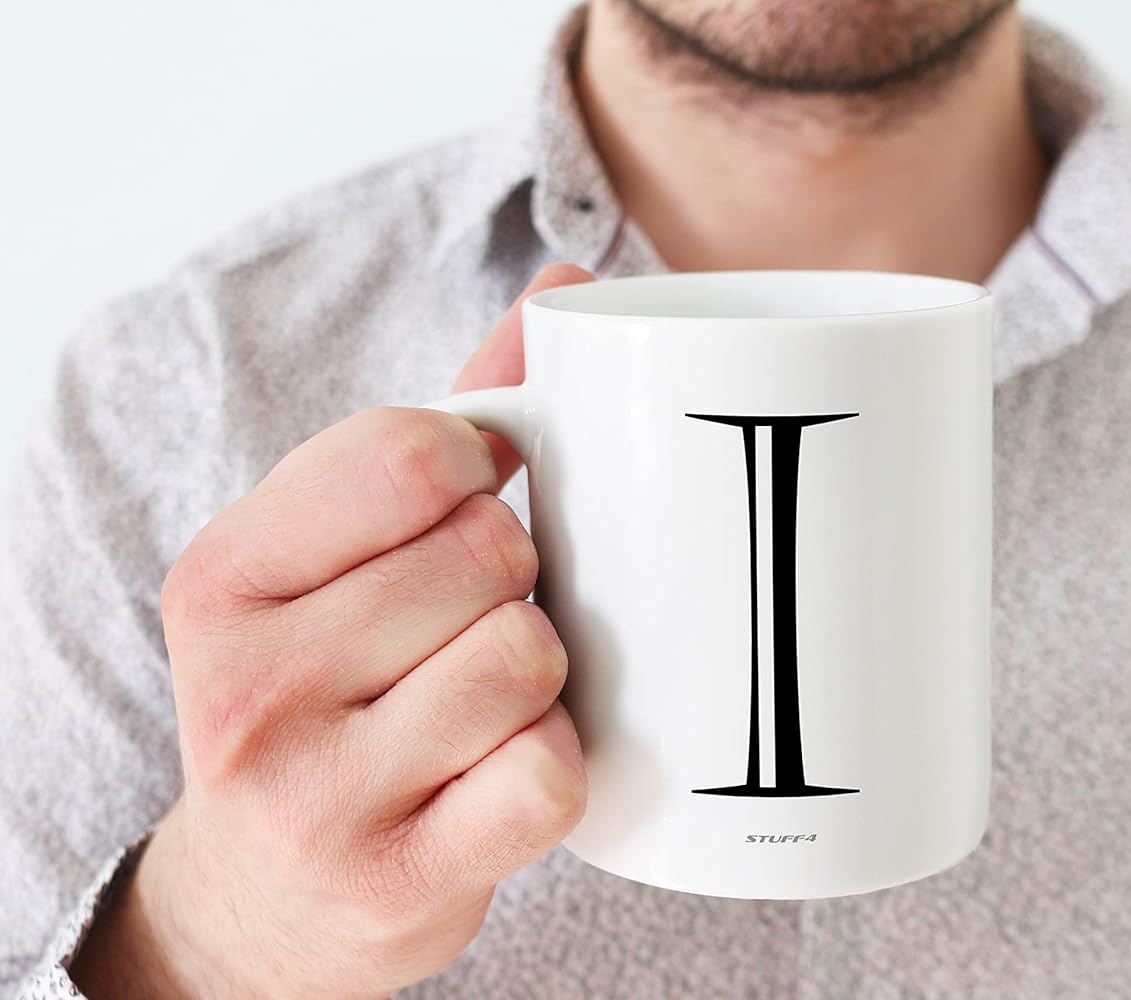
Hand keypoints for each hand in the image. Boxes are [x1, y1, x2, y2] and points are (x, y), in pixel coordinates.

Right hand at [72, 264, 595, 998]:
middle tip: (462, 625)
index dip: (477, 466)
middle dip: (512, 581)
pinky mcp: (397, 881)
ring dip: (536, 675)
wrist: (268, 897)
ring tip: (477, 702)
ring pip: (528, 656)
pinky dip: (552, 766)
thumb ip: (449, 416)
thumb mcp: (340, 553)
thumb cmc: (329, 688)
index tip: (465, 502)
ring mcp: (318, 794)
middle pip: (492, 554)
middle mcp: (251, 682)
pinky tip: (494, 774)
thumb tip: (566, 285)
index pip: (406, 452)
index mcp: (225, 573)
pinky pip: (551, 774)